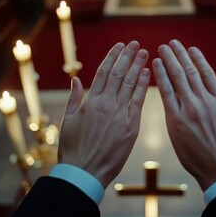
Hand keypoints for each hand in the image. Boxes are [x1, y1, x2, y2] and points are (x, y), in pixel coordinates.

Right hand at [58, 41, 149, 187]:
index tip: (120, 45)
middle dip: (128, 57)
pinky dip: (143, 86)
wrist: (84, 172)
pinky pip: (139, 101)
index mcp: (90, 102)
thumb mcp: (67, 122)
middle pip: (119, 74)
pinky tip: (148, 74)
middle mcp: (105, 104)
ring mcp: (119, 114)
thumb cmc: (74, 149)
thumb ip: (74, 99)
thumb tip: (76, 79)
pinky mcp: (130, 126)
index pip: (103, 72)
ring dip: (138, 66)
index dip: (113, 56)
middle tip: (136, 44)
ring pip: (130, 84)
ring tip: (144, 53)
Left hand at [152, 39, 215, 190]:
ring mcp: (190, 110)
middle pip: (189, 72)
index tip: (190, 48)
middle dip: (179, 55)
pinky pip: (167, 95)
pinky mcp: (176, 122)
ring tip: (161, 50)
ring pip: (177, 79)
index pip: (206, 72)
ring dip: (168, 62)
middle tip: (171, 43)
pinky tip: (156, 68)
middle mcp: (205, 101)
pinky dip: (161, 79)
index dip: (197, 58)